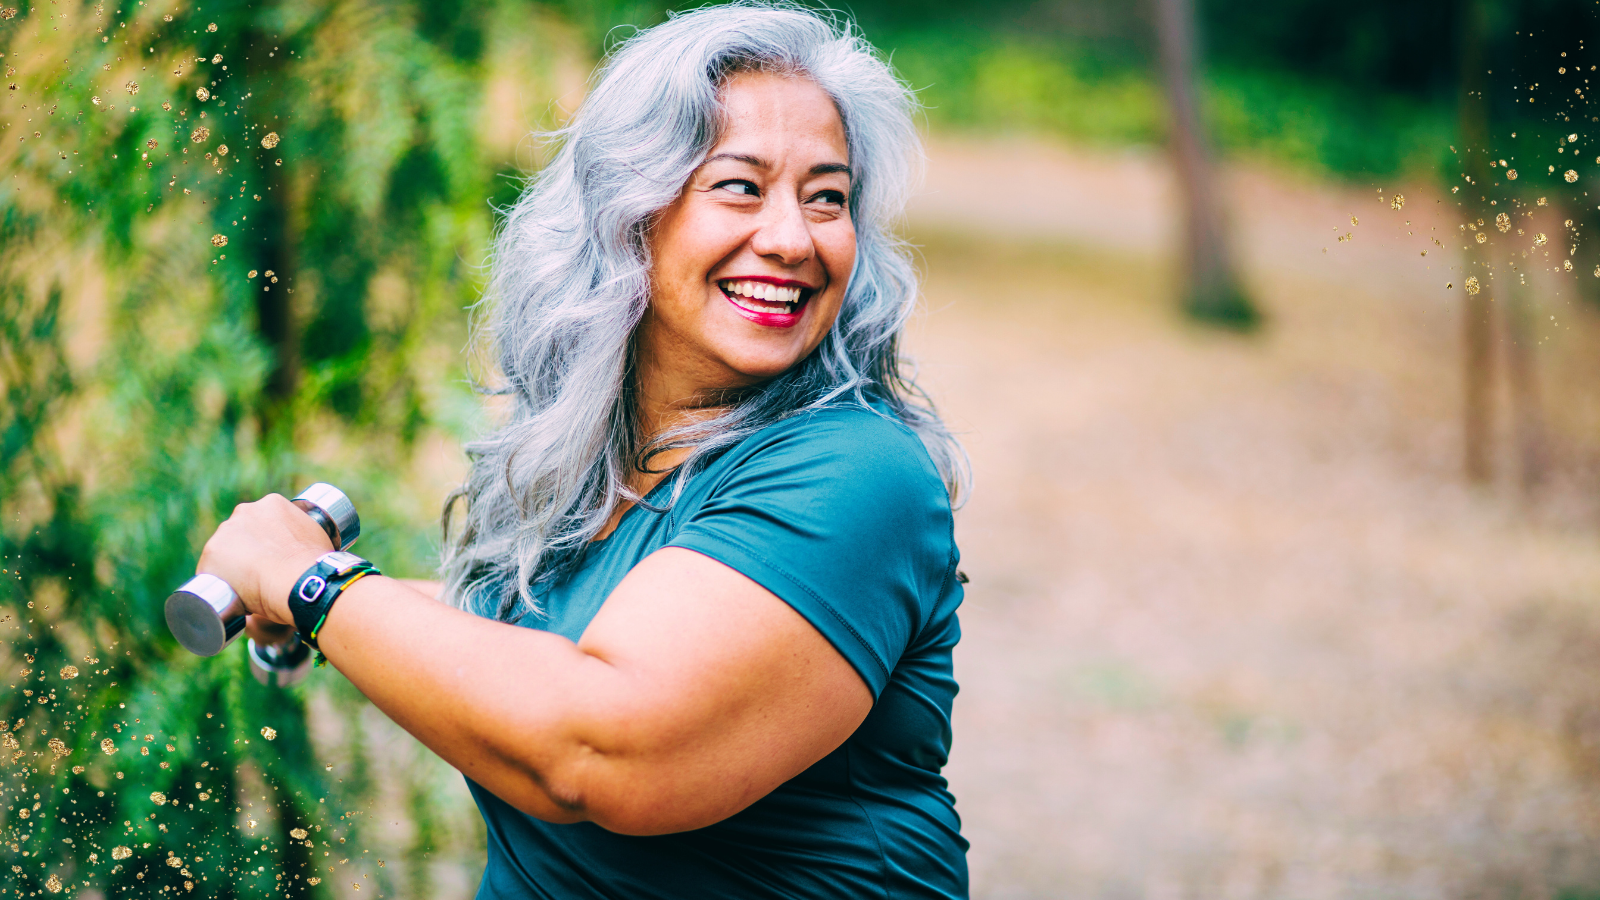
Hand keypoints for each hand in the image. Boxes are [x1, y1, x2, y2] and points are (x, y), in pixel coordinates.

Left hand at [196, 494, 333, 625]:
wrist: (300, 582)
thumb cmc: (316, 566)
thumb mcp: (319, 539)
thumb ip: (311, 537)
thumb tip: (316, 550)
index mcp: (273, 504)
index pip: (261, 522)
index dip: (265, 542)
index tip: (272, 558)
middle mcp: (245, 511)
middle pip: (239, 533)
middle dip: (246, 552)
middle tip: (261, 575)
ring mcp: (226, 531)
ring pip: (222, 551)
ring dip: (229, 566)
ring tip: (246, 588)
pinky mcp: (212, 554)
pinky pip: (208, 571)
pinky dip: (216, 583)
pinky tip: (226, 594)